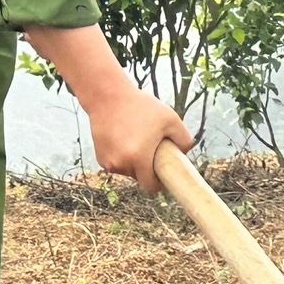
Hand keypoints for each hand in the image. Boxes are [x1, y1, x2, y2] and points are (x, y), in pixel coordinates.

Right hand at [23, 19, 189, 192]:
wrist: (108, 96)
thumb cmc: (141, 106)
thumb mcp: (171, 118)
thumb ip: (184, 139)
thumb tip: (184, 153)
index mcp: (139, 158)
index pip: (150, 187)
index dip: (158, 183)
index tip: (163, 173)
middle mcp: (121, 164)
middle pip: (139, 177)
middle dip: (146, 167)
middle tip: (151, 148)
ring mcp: (108, 162)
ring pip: (127, 170)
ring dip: (133, 161)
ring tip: (137, 138)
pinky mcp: (99, 156)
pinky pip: (116, 163)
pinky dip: (122, 155)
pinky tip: (124, 137)